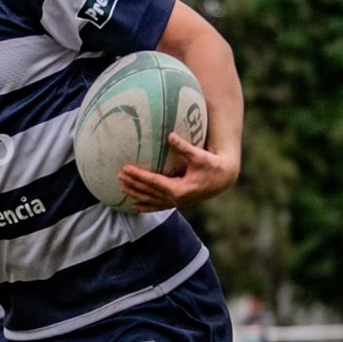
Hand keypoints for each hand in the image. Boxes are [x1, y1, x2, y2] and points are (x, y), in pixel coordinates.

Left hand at [117, 133, 238, 212]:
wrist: (224, 179)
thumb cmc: (212, 165)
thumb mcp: (199, 155)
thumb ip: (184, 147)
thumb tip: (170, 135)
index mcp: (180, 189)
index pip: (154, 182)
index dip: (139, 175)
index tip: (126, 169)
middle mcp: (176, 199)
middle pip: (149, 192)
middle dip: (133, 183)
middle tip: (118, 175)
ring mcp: (177, 203)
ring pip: (151, 200)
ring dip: (135, 194)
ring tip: (121, 187)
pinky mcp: (178, 203)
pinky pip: (158, 206)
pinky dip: (146, 206)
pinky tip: (134, 206)